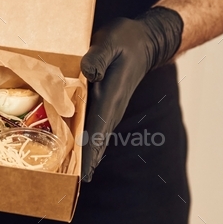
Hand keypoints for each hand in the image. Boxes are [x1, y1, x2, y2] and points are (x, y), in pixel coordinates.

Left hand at [80, 7, 182, 181]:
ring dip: (89, 154)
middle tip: (77, 183)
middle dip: (88, 161)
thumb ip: (97, 57)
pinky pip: (97, 127)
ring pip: (99, 136)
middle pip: (98, 140)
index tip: (85, 173)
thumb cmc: (126, 40)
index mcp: (110, 96)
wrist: (145, 41)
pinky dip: (89, 141)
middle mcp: (112, 107)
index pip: (98, 129)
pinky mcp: (108, 104)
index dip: (90, 152)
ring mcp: (111, 107)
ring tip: (78, 175)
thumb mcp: (109, 42)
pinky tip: (81, 151)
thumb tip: (88, 74)